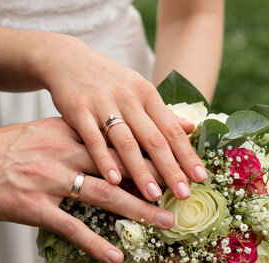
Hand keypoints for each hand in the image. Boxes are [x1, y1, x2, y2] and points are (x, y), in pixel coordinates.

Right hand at [0, 117, 175, 262]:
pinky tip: (116, 254)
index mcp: (66, 132)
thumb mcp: (41, 133)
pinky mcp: (32, 206)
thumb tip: (103, 144)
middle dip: (154, 179)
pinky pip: (71, 226)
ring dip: (137, 210)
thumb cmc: (2, 150)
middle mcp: (62, 152)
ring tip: (163, 221)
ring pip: (103, 196)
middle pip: (118, 166)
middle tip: (182, 192)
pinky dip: (95, 242)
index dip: (147, 149)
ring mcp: (48, 179)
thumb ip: (73, 136)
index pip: (115, 140)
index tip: (175, 156)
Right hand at [31, 35, 207, 202]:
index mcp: (147, 94)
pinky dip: (104, 160)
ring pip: (126, 142)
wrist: (67, 59)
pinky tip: (114, 181)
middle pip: (154, 139)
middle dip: (171, 169)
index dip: (188, 155)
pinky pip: (93, 139)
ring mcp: (103, 103)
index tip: (201, 178)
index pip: (172, 129)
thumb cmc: (108, 80)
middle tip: (184, 194)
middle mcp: (129, 98)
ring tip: (153, 196)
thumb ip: (162, 112)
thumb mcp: (138, 89)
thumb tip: (191, 128)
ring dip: (140, 171)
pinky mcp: (79, 109)